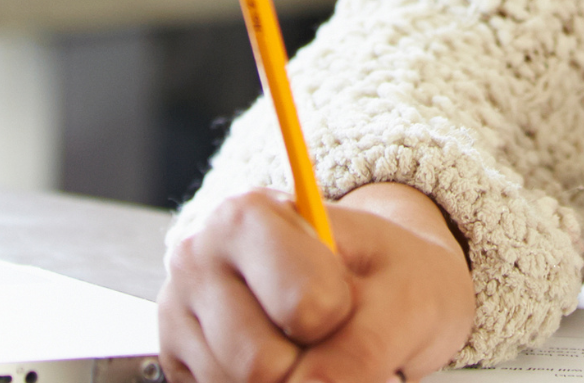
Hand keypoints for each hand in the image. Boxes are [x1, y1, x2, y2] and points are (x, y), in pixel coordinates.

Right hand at [161, 183, 473, 382]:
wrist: (373, 282)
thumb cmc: (384, 273)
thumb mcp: (403, 291)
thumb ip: (366, 344)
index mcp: (247, 217)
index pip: (302, 308)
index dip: (340, 316)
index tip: (346, 296)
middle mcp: (198, 260)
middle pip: (262, 365)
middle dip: (315, 363)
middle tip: (331, 332)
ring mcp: (180, 314)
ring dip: (296, 381)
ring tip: (313, 349)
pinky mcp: (181, 364)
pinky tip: (287, 365)